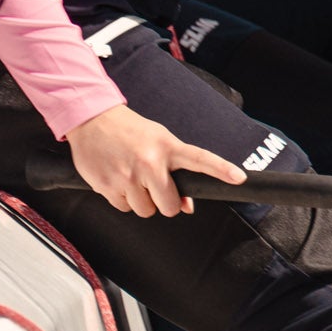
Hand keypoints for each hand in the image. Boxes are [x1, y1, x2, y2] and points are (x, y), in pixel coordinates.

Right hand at [65, 104, 244, 217]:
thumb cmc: (130, 131)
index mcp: (167, 147)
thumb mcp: (159, 141)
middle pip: (169, 206)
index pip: (200, 159)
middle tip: (155, 187)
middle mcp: (149, 162)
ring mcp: (128, 176)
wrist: (92, 120)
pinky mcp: (108, 186)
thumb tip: (187, 206)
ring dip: (142, 201)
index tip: (239, 177)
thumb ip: (176, 171)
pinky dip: (123, 199)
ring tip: (133, 177)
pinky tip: (118, 179)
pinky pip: (124, 208)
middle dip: (165, 203)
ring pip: (145, 210)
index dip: (221, 169)